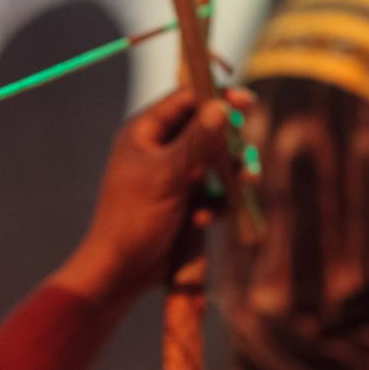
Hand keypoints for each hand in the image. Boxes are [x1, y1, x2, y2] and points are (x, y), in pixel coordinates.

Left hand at [55, 87, 254, 301]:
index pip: (185, 100)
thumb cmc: (134, 218)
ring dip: (229, 174)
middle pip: (206, 129)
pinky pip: (214, 191)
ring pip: (215, 162)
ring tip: (243, 183)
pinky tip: (204, 220)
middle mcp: (161, 148)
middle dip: (228, 143)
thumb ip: (196, 141)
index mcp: (145, 132)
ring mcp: (175, 175)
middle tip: (244, 152)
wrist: (121, 271)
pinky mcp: (186, 201)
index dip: (216, 97)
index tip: (246, 102)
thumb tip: (221, 106)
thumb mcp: (166, 175)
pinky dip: (217, 202)